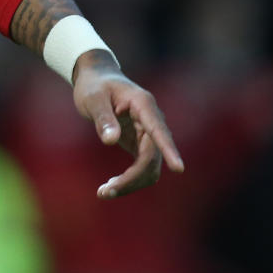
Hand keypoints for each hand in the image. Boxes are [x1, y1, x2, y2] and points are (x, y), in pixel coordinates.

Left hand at [72, 50, 184, 199]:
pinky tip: (110, 186)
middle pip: (152, 157)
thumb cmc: (94, 86)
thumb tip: (111, 141)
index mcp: (144, 105)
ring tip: (103, 192)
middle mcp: (152, 121)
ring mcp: (149, 134)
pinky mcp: (142, 144)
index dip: (169, 150)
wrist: (97, 79)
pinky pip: (142, 167)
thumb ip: (102, 118)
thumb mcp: (93, 98)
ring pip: (150, 167)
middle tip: (104, 192)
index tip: (179, 169)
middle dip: (133, 178)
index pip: (159, 130)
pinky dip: (130, 179)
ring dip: (132, 182)